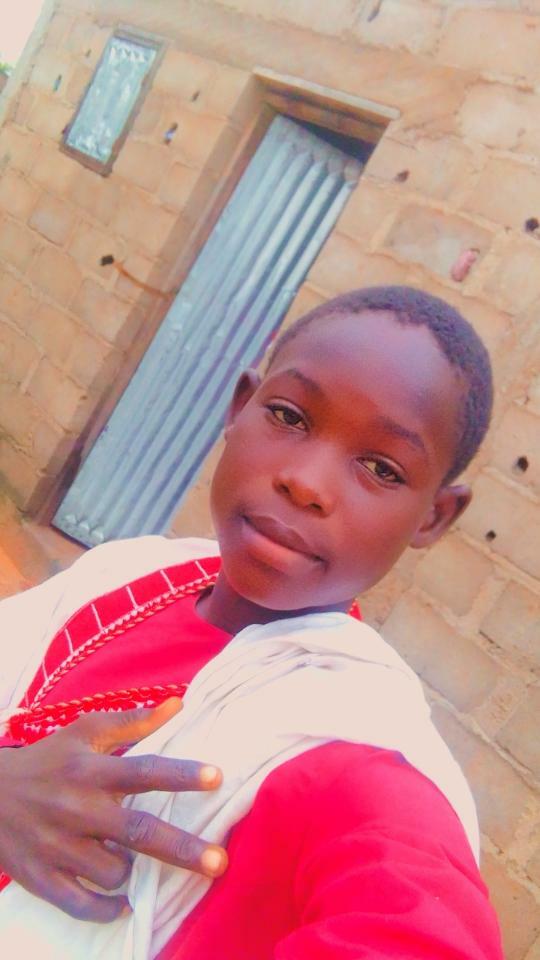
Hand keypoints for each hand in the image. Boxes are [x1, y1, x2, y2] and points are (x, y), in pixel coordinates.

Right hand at [0, 698, 226, 921]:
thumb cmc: (47, 760)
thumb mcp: (85, 732)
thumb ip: (133, 722)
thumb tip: (178, 704)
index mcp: (90, 771)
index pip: (142, 771)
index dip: (180, 775)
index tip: (216, 777)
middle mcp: (76, 809)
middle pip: (136, 832)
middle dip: (181, 849)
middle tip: (219, 862)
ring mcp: (57, 847)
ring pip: (113, 871)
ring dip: (131, 870)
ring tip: (130, 857)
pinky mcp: (40, 878)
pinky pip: (80, 904)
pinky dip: (105, 908)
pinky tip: (123, 901)